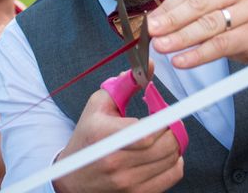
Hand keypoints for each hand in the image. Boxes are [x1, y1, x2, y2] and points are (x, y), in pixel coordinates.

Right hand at [54, 89, 182, 192]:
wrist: (72, 177)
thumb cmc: (88, 136)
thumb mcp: (98, 105)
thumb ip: (125, 84)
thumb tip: (150, 66)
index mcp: (104, 135)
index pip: (147, 133)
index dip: (164, 121)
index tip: (166, 110)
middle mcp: (115, 161)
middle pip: (164, 146)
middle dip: (173, 129)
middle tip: (168, 120)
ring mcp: (127, 182)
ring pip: (171, 160)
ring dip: (175, 144)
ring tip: (166, 134)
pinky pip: (171, 176)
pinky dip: (175, 162)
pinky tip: (166, 152)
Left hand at [148, 0, 247, 79]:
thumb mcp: (228, 14)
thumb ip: (200, 14)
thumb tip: (161, 24)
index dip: (168, 6)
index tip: (150, 21)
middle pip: (198, 4)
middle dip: (170, 20)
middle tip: (150, 33)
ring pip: (208, 24)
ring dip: (180, 37)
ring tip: (161, 47)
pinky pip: (222, 44)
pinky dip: (198, 54)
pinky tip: (182, 61)